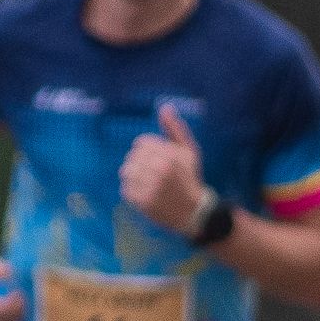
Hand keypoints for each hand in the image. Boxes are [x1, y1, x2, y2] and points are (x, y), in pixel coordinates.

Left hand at [119, 104, 207, 235]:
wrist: (194, 212)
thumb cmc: (189, 177)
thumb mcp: (188, 150)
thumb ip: (175, 129)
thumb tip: (164, 108)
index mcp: (170, 155)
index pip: (141, 143)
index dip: (147, 151)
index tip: (157, 161)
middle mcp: (160, 170)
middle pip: (132, 157)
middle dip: (139, 163)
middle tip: (151, 173)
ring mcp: (151, 187)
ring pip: (126, 171)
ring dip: (133, 176)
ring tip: (146, 182)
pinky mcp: (143, 202)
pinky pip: (125, 189)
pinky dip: (131, 190)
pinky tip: (144, 193)